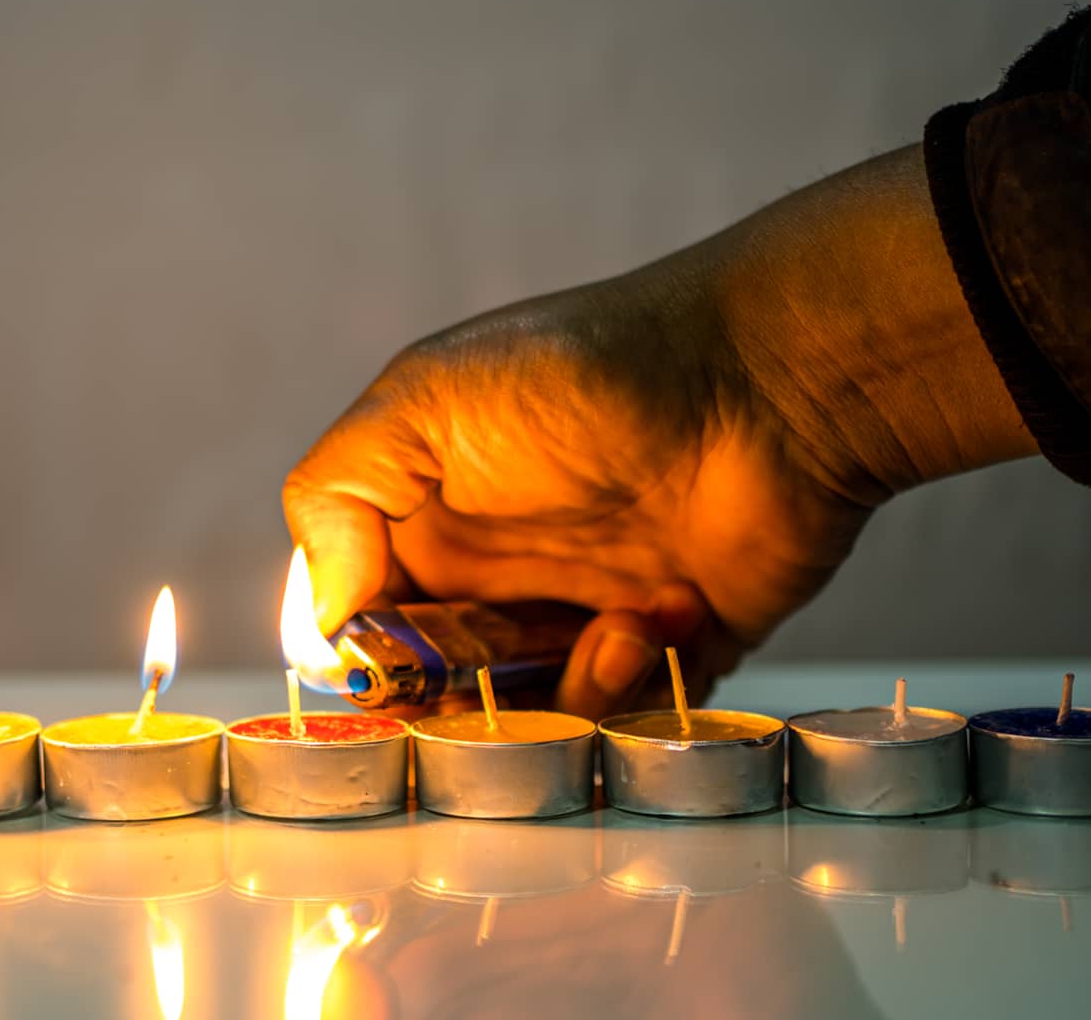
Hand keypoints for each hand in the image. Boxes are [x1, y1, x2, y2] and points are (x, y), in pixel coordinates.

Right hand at [284, 146, 1034, 717]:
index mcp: (430, 517)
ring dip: (562, 693)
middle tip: (506, 676)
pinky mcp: (667, 645)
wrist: (765, 381)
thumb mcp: (425, 401)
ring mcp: (583, 609)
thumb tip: (325, 619)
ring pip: (535, 714)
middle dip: (469, 701)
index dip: (371, 663)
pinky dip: (635, 684)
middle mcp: (502, 570)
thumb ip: (338, 495)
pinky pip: (627, 713)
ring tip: (613, 627)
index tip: (395, 679)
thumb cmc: (588, 375)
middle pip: (449, 687)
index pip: (366, 623)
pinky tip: (661, 617)